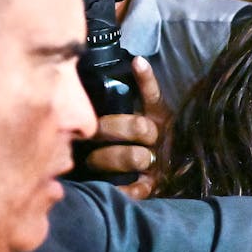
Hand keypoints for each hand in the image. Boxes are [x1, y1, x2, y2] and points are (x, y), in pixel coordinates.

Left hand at [87, 56, 169, 198]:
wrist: (161, 181)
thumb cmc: (131, 145)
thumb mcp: (135, 120)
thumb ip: (121, 105)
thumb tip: (101, 80)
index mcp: (158, 119)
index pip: (153, 96)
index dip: (146, 80)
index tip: (136, 62)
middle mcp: (161, 139)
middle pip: (139, 127)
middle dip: (110, 128)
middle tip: (89, 132)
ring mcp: (157, 163)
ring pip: (135, 157)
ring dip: (108, 158)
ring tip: (89, 161)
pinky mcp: (152, 186)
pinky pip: (137, 190)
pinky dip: (123, 189)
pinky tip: (112, 189)